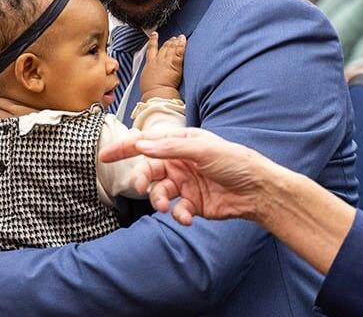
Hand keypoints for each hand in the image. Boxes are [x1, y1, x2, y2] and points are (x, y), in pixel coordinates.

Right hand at [99, 127, 272, 224]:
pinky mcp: (192, 204)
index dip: (125, 148)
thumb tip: (143, 145)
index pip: (148, 143)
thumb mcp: (204, 150)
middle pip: (149, 171)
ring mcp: (185, 184)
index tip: (104, 155)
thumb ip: (172, 148)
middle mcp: (180, 163)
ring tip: (167, 207)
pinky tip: (186, 217)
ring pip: (159, 193)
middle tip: (141, 187)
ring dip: (159, 200)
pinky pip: (175, 210)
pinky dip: (177, 215)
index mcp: (182, 144)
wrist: (258, 190)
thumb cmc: (236, 162)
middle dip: (141, 179)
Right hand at [139, 32, 185, 100]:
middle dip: (169, 41)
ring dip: (176, 41)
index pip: (151, 49)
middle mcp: (158, 60)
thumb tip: (150, 75)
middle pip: (164, 47)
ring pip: (171, 47)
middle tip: (173, 38)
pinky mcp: (175, 64)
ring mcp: (166, 61)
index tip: (154, 35)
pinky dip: (181, 45)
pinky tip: (184, 40)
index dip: (153, 40)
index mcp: (150, 63)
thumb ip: (149, 73)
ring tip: (179, 37)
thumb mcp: (145, 79)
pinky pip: (179, 52)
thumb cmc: (150, 90)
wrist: (156, 93)